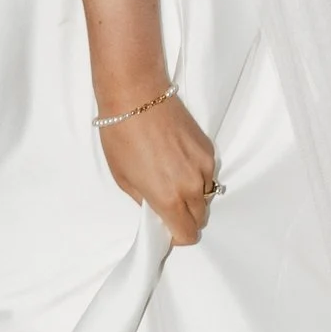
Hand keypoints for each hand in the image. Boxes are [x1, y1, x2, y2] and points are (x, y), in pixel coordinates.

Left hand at [98, 89, 219, 248]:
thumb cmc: (122, 135)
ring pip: (206, 195)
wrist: (136, 95)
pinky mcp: (208, 149)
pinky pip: (207, 174)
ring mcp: (204, 166)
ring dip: (193, 195)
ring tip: (170, 177)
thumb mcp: (123, 178)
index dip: (176, 236)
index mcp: (169, 198)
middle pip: (200, 218)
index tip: (165, 228)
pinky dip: (196, 175)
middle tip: (166, 203)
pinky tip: (177, 160)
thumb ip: (146, 201)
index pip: (187, 234)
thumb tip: (157, 210)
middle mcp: (193, 186)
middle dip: (185, 217)